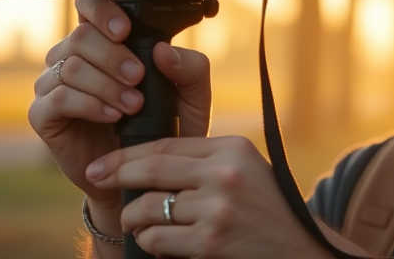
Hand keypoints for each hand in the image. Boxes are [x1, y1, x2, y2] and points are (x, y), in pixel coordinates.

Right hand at [27, 0, 212, 224]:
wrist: (142, 177)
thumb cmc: (164, 129)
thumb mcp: (192, 98)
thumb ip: (192, 69)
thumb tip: (165, 50)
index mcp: (104, 40)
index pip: (88, 4)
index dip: (101, 9)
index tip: (125, 30)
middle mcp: (73, 57)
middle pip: (80, 36)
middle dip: (114, 56)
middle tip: (139, 78)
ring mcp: (54, 85)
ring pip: (70, 66)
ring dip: (106, 84)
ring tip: (132, 104)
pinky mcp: (44, 115)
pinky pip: (58, 97)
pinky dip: (89, 104)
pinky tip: (112, 116)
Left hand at [85, 135, 336, 258]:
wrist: (297, 248)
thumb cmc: (265, 209)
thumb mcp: (242, 170)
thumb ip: (205, 160)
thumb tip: (148, 159)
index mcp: (232, 148)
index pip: (167, 144)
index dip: (128, 153)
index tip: (104, 161)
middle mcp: (225, 173)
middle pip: (153, 169)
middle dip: (117, 174)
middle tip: (96, 177)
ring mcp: (218, 208)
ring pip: (150, 208)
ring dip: (134, 218)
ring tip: (135, 222)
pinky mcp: (210, 241)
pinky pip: (159, 238)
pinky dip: (151, 242)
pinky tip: (157, 242)